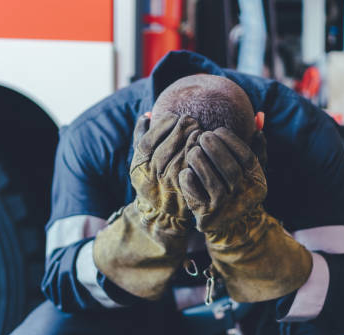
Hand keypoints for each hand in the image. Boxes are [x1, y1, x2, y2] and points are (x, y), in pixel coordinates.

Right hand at [130, 113, 199, 234]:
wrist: (159, 211)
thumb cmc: (151, 178)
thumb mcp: (140, 159)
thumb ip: (141, 136)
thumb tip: (148, 114)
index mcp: (140, 163)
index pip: (149, 140)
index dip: (163, 125)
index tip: (174, 116)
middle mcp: (152, 174)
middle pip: (167, 146)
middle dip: (181, 130)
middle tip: (191, 119)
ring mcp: (169, 183)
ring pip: (181, 157)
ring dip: (192, 141)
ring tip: (199, 130)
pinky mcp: (185, 190)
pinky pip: (194, 169)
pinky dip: (199, 156)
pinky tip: (204, 147)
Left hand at [178, 127, 310, 301]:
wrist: (230, 227)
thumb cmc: (237, 188)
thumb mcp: (250, 169)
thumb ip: (254, 143)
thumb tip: (259, 115)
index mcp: (258, 182)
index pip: (247, 157)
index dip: (231, 141)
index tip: (218, 129)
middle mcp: (245, 197)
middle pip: (230, 170)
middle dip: (215, 149)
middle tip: (202, 136)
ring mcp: (226, 208)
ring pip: (212, 182)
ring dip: (200, 162)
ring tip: (192, 149)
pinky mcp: (207, 217)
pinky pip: (195, 195)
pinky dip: (188, 180)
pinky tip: (184, 169)